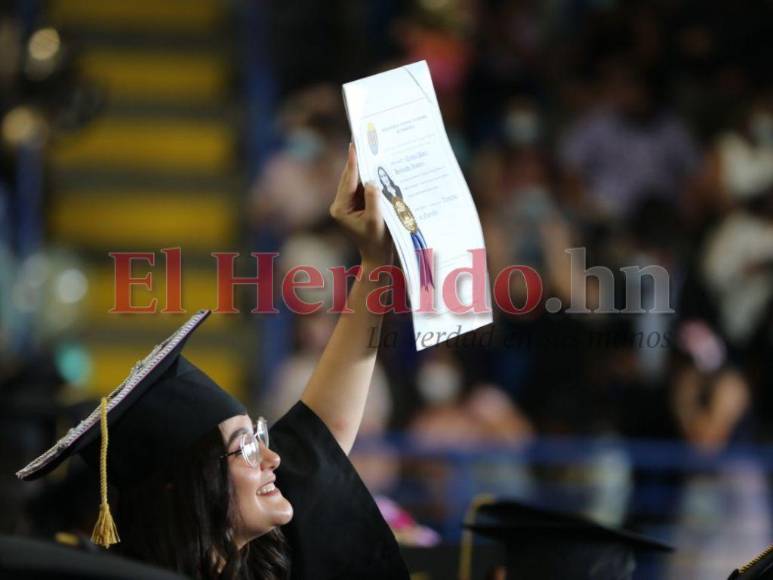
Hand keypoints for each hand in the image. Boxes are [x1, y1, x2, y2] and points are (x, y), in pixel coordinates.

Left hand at [329, 143, 392, 265]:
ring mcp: (347, 205)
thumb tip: (372, 182)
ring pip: (355, 181)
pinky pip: (361, 188)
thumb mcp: (376, 221)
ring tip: (370, 149)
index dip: (352, 162)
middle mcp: (340, 205)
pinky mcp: (355, 206)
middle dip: (357, 161)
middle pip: (349, 178)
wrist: (377, 256)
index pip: (348, 181)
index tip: (353, 145)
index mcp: (340, 208)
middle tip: (361, 140)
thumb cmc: (376, 241)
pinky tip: (375, 167)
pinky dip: (368, 179)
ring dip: (363, 169)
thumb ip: (373, 200)